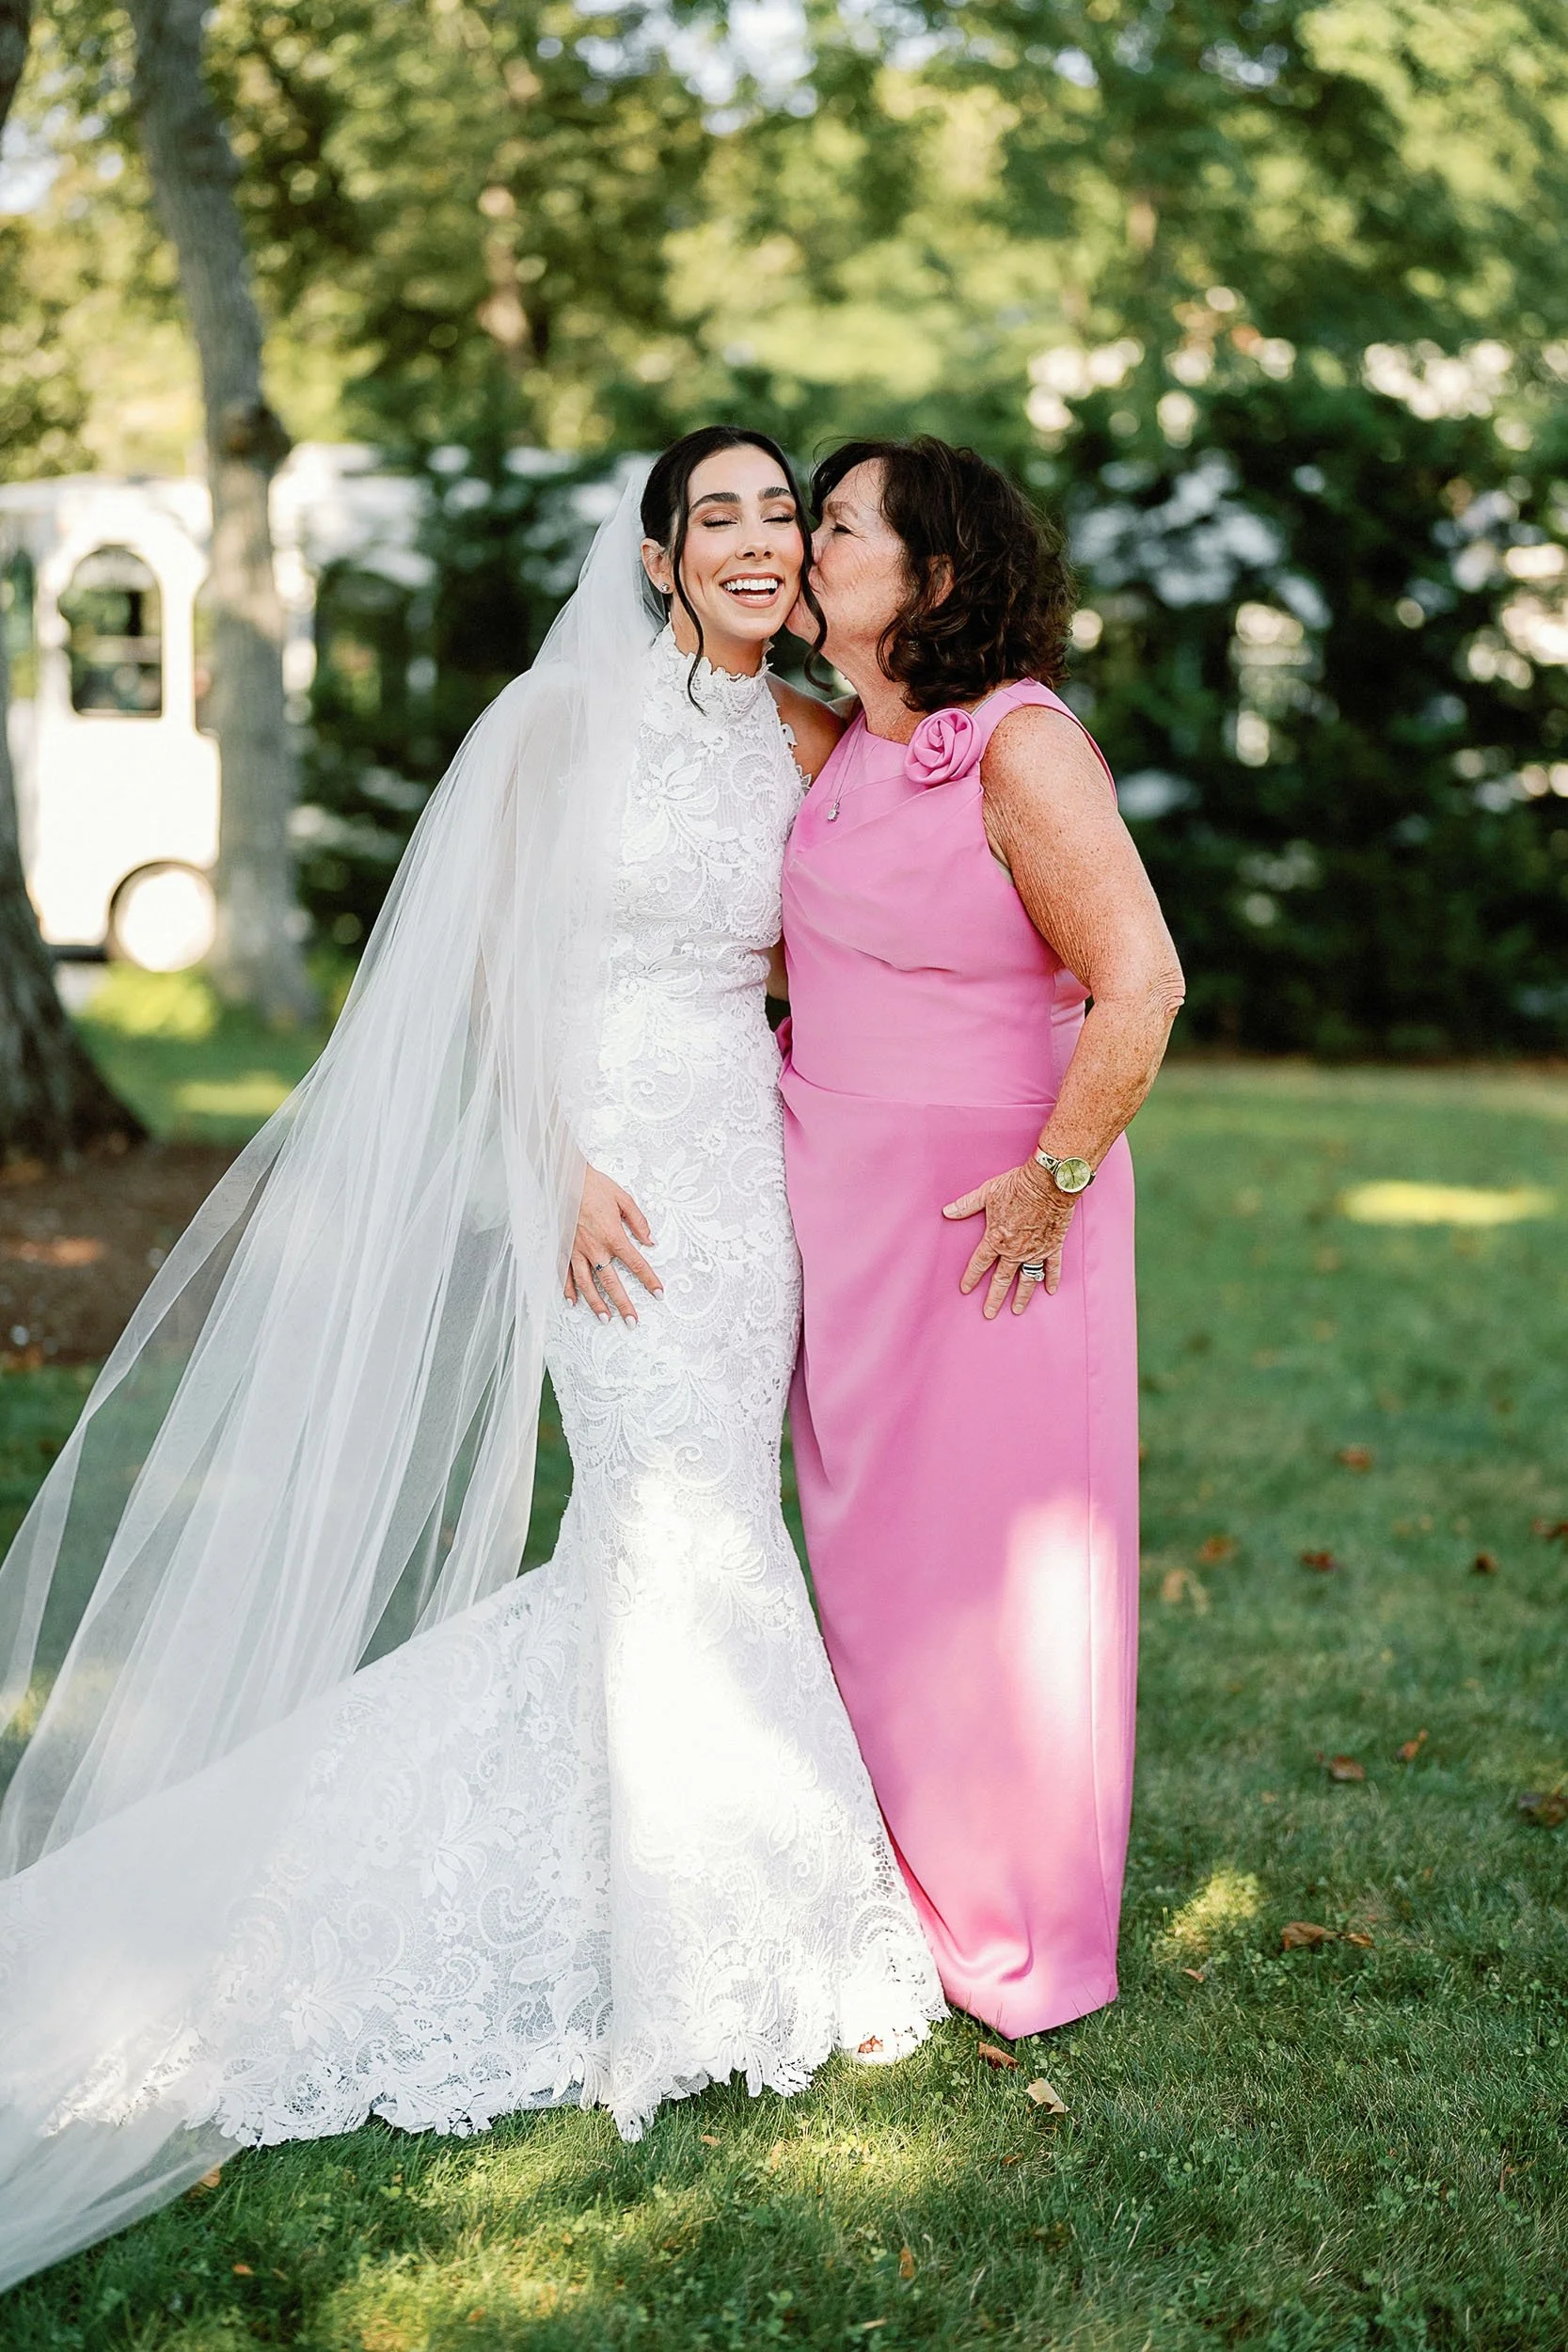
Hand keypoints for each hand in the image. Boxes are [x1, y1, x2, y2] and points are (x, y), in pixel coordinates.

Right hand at [566, 1166, 661, 1324]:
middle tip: (632, 1321)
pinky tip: (573, 1302)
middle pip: (611, 1282)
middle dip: (623, 1304)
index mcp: (613, 1235)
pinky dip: (568, 1289)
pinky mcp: (562, 1247)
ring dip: (596, 1304)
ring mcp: (576, 1250)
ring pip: (587, 1283)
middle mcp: (595, 1248)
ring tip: (605, 1319)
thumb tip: (650, 1240)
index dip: (649, 1280)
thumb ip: (638, 1221)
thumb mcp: (624, 1199)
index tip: (658, 1293)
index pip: (636, 1263)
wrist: (566, 1177)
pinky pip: (564, 1273)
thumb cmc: (595, 1185)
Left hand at [942, 1160, 1075, 1317]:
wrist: (1049, 1183)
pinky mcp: (1053, 1247)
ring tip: (1016, 1310)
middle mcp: (1015, 1251)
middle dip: (994, 1298)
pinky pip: (1052, 1268)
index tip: (965, 1290)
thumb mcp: (987, 1193)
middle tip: (989, 1313)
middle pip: (1002, 1280)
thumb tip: (946, 1211)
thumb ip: (966, 1205)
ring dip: (1021, 1296)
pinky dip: (1051, 1279)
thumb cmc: (1017, 1186)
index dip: (971, 1277)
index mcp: (996, 1238)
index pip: (980, 1264)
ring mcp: (1035, 1251)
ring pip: (1026, 1280)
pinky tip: (1050, 1291)